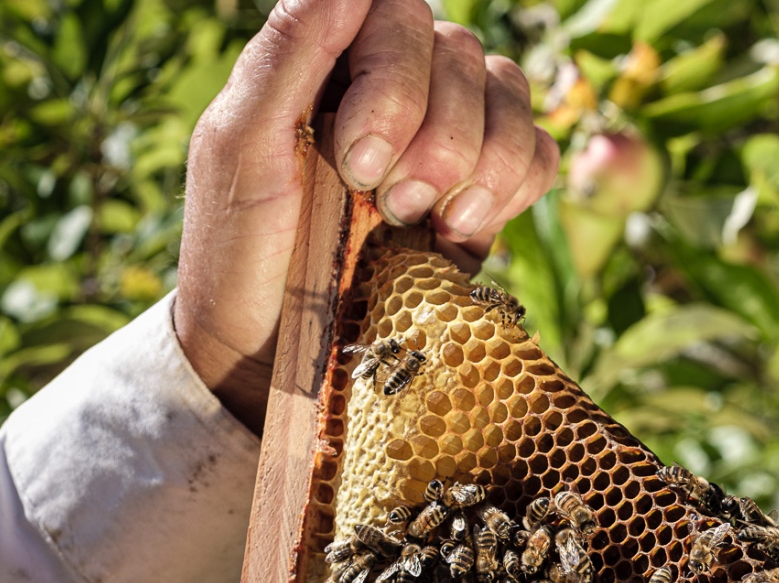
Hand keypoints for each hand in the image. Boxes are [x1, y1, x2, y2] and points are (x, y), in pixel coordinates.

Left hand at [174, 0, 560, 431]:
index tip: (359, 161)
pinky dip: (516, 186)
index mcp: (331, 54)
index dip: (395, 80)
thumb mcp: (240, 145)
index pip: (399, 10)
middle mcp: (394, 81)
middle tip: (390, 205)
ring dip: (481, 163)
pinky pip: (539, 152)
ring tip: (427, 222)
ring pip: (510, 95)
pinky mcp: (485, 193)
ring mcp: (447, 134)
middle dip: (434, 138)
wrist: (272, 352)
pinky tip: (463, 229)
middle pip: (460, 52)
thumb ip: (290, 49)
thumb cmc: (239, 249)